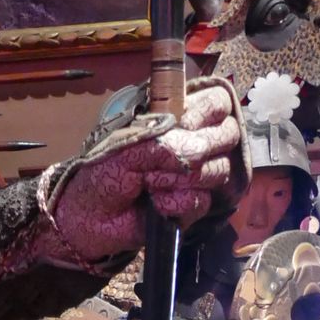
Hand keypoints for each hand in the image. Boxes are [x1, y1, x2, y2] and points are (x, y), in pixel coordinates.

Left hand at [49, 83, 244, 265]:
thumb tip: (198, 155)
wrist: (90, 217)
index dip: (206, 112)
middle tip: (162, 160)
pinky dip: (176, 204)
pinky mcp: (192, 206)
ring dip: (180, 179)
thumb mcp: (129, 147)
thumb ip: (165, 143)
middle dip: (197, 149)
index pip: (217, 101)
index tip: (182, 124)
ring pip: (218, 170)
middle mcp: (195, 143)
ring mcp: (197, 175)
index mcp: (179, 117)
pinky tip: (155, 205)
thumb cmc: (104, 173)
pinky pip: (203, 201)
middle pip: (228, 133)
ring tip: (150, 184)